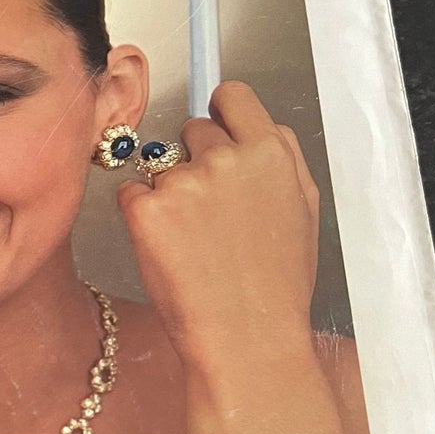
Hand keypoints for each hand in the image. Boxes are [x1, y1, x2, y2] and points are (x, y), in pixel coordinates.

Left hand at [117, 81, 319, 369]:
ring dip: (169, 195)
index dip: (220, 114)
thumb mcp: (303, 211)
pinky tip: (169, 251)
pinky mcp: (148, 210)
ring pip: (160, 167)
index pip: (231, 95)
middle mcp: (227, 157)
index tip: (215, 132)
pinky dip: (141, 219)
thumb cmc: (275, 287)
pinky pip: (131, 195)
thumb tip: (259, 127)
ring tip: (194, 244)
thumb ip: (282, 159)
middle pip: (191, 130)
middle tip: (207, 214)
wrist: (246, 338)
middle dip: (193, 161)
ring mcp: (185, 182)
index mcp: (270, 152)